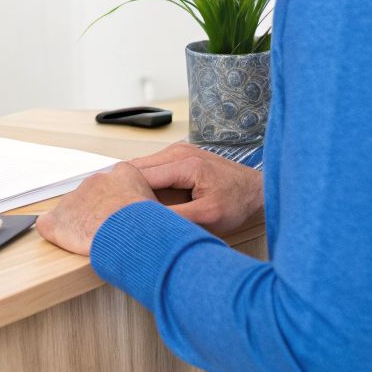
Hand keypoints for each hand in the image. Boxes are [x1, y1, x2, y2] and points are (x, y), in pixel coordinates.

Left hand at [36, 163, 154, 255]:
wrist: (131, 232)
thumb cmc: (151, 224)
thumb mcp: (165, 206)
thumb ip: (161, 206)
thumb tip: (174, 220)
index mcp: (123, 174)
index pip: (118, 184)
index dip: (121, 203)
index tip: (125, 216)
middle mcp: (96, 181)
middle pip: (95, 196)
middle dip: (101, 212)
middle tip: (112, 232)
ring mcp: (75, 199)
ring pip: (75, 210)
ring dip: (82, 224)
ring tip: (95, 242)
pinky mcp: (57, 221)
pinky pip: (50, 224)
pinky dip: (55, 233)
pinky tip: (63, 242)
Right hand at [129, 142, 262, 234]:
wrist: (254, 189)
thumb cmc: (236, 202)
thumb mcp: (208, 216)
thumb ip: (176, 217)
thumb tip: (148, 220)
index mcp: (185, 164)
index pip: (142, 175)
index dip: (128, 193)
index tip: (117, 211)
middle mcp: (177, 151)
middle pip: (137, 168)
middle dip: (127, 188)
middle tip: (118, 211)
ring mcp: (176, 151)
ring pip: (141, 168)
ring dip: (135, 185)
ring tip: (130, 207)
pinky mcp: (176, 156)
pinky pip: (151, 168)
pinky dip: (144, 183)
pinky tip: (144, 200)